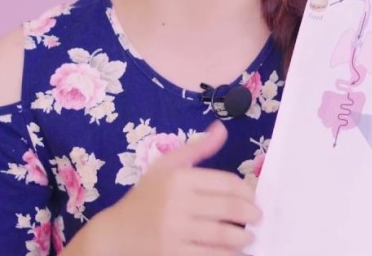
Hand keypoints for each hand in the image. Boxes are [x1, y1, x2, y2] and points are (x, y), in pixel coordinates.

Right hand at [77, 120, 260, 254]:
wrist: (115, 234)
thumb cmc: (145, 197)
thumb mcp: (166, 166)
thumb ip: (198, 148)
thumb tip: (221, 128)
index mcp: (179, 178)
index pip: (227, 182)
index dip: (247, 191)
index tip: (252, 198)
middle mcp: (178, 203)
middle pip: (229, 208)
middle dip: (250, 214)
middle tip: (257, 217)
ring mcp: (175, 231)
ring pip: (223, 234)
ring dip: (243, 236)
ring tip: (248, 236)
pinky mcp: (173, 254)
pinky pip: (210, 254)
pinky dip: (228, 254)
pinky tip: (234, 251)